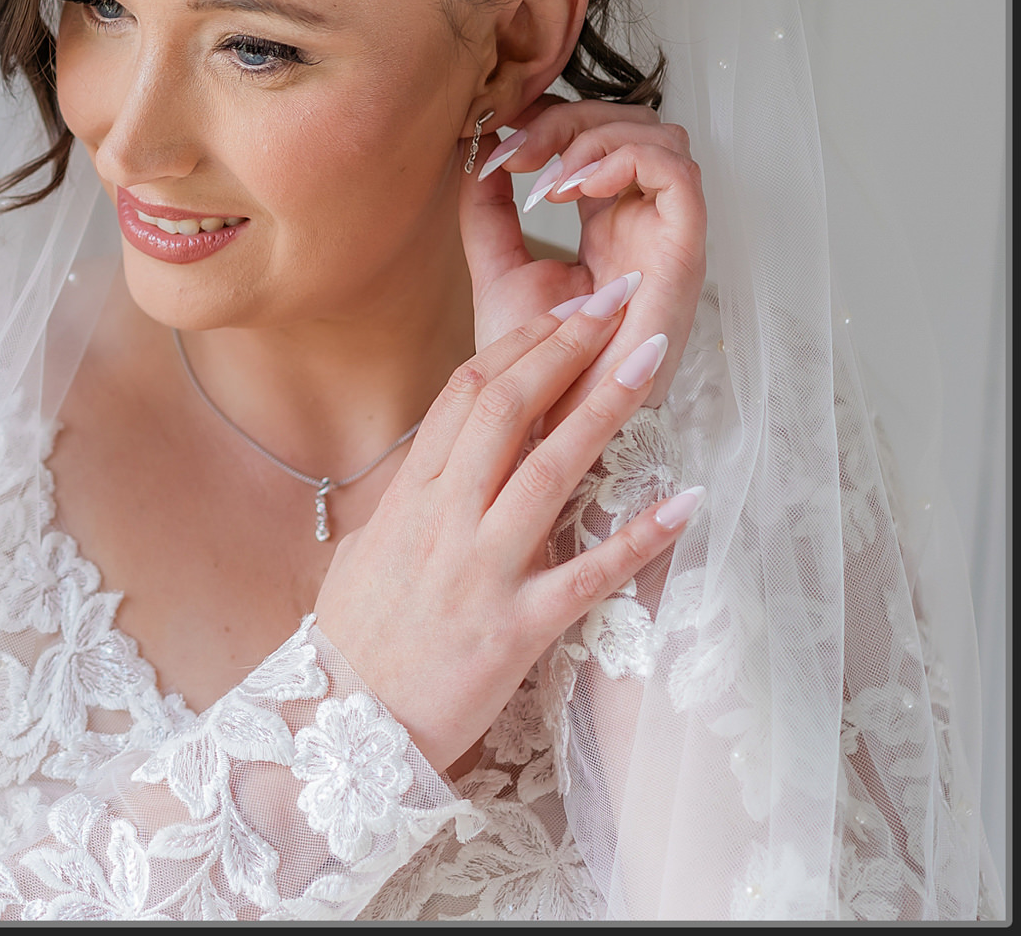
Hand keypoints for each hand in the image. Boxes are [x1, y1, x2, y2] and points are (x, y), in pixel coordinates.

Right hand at [313, 297, 702, 775]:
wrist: (342, 726)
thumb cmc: (355, 638)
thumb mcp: (370, 547)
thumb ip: (412, 498)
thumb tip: (443, 456)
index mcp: (410, 495)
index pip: (466, 392)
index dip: (523, 340)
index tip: (568, 305)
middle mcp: (445, 520)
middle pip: (506, 408)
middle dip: (566, 346)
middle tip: (616, 301)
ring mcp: (481, 571)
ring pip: (547, 471)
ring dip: (603, 408)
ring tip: (651, 357)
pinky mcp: (516, 629)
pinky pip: (586, 576)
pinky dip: (637, 538)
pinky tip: (685, 503)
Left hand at [461, 98, 706, 418]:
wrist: (550, 422)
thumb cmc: (532, 365)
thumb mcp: (499, 271)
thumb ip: (489, 213)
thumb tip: (480, 154)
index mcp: (603, 221)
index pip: (595, 134)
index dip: (547, 121)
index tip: (492, 145)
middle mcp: (639, 220)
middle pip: (629, 122)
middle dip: (566, 119)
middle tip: (514, 153)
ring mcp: (664, 234)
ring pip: (659, 135)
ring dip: (594, 137)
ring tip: (547, 182)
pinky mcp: (683, 251)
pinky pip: (678, 174)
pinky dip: (625, 159)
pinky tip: (573, 188)